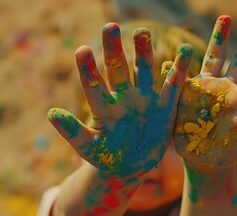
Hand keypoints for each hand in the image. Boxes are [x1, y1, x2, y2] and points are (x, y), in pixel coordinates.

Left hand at [48, 23, 192, 177]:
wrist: (131, 167)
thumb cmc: (107, 158)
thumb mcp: (89, 148)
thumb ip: (73, 132)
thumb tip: (51, 112)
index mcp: (104, 108)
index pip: (94, 86)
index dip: (88, 70)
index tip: (82, 50)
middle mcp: (124, 98)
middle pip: (118, 70)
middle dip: (114, 50)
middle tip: (109, 27)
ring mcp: (145, 100)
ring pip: (144, 71)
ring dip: (143, 52)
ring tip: (142, 31)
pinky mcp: (164, 107)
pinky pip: (172, 86)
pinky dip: (179, 70)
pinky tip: (186, 51)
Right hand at [173, 13, 236, 171]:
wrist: (206, 158)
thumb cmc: (232, 149)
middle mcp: (228, 87)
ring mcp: (208, 87)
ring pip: (215, 58)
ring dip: (220, 38)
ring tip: (226, 17)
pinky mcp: (187, 92)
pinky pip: (183, 75)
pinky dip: (179, 64)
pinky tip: (179, 51)